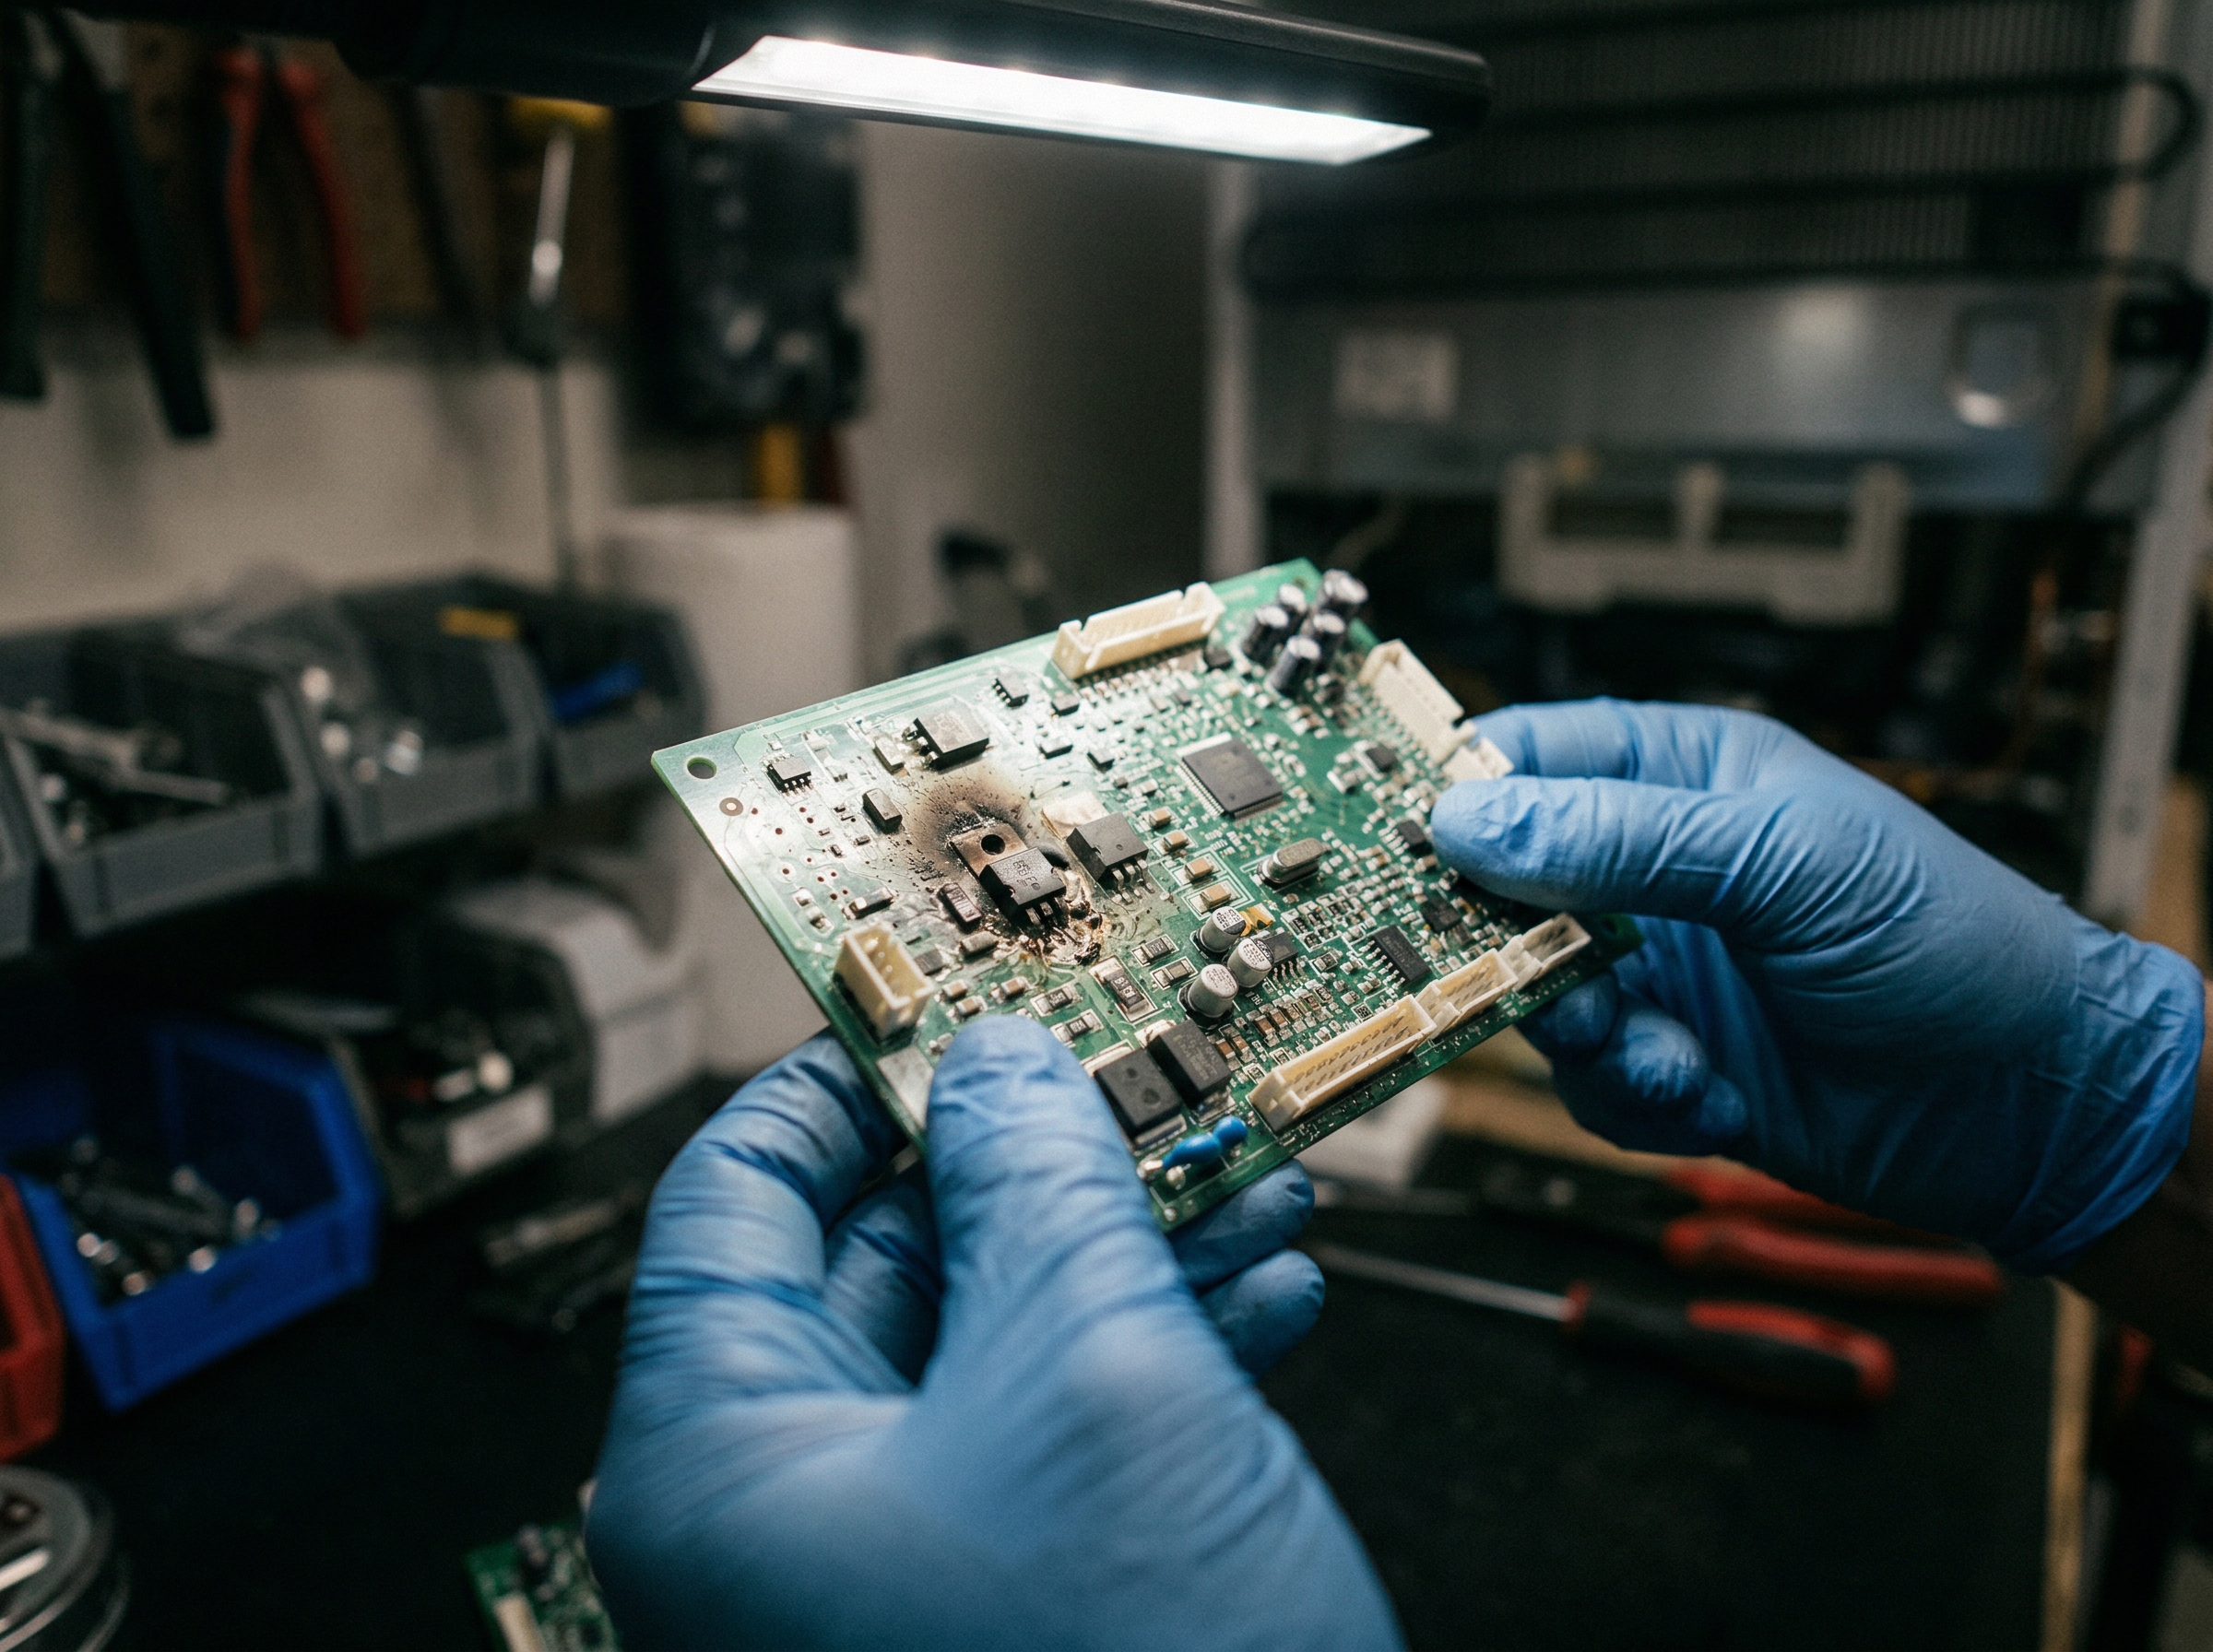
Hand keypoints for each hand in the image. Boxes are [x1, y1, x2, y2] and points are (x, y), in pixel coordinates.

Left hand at [586, 1021, 1393, 1650]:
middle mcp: (786, 1517)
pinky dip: (1155, 1344)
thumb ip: (1040, 1185)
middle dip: (1030, 1150)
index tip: (942, 986)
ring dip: (1122, 1238)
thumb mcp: (1095, 1377)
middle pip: (884, 1255)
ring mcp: (897, 1570)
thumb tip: (1001, 1064)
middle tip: (1130, 1058)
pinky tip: (1259, 1284)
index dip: (843, 1072)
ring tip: (1235, 1156)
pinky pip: (1060, 1430)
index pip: (734, 1194)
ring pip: (997, 1338)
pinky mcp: (1006, 1605)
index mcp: (725, 1461)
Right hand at [1428, 699, 2202, 1271]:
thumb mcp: (1785, 864)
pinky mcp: (1668, 1061)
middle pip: (1504, 888)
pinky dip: (1635, 1096)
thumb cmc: (1946, 941)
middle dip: (1509, 943)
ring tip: (1654, 1052)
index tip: (1397, 836)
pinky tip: (1704, 1095)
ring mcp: (1657, 969)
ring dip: (1583, 1036)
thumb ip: (1623, 838)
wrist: (2028, 1105)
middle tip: (1534, 975)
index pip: (1528, 758)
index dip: (1457, 794)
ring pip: (1532, 997)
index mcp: (1682, 777)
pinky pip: (1587, 1083)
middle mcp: (1653, 871)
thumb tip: (1475, 820)